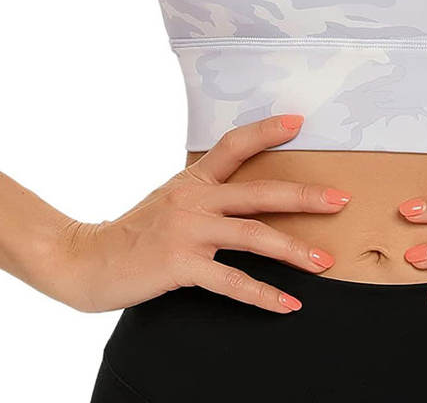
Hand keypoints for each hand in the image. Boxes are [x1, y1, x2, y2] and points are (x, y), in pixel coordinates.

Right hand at [46, 114, 350, 313]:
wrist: (87, 261)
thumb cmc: (136, 232)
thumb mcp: (171, 200)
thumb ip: (205, 192)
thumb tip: (245, 190)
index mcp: (194, 180)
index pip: (233, 145)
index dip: (266, 132)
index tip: (298, 123)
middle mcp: (194, 199)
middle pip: (259, 192)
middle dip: (304, 197)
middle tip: (340, 201)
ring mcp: (188, 231)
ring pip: (253, 235)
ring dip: (294, 249)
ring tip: (325, 261)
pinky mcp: (181, 265)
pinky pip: (231, 280)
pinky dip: (263, 294)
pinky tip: (289, 304)